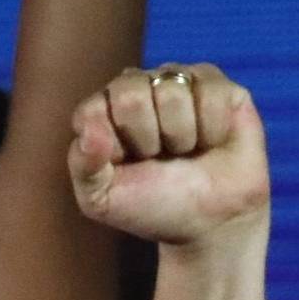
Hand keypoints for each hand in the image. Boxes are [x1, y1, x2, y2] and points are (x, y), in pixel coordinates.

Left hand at [69, 65, 268, 248]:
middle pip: (130, 95)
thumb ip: (84, 169)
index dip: (110, 145)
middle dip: (146, 138)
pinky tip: (210, 139)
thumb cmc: (153, 206)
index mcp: (102, 115)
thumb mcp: (104, 201)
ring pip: (171, 91)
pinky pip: (209, 91)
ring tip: (185, 151)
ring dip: (180, 136)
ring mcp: (175, 80)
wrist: (211, 218)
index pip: (90, 111)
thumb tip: (88, 132)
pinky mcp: (214, 80)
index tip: (125, 166)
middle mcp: (136, 89)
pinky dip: (211, 128)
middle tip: (158, 158)